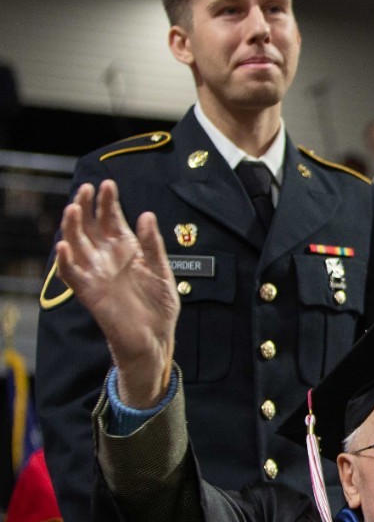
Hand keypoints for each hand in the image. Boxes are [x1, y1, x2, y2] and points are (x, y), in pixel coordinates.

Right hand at [55, 180, 177, 406]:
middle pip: (90, 226)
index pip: (112, 219)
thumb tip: (146, 215)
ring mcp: (97, 273)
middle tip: (87, 188)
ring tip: (73, 208)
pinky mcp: (90, 293)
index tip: (108, 184)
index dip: (108, 202)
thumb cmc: (159, 305)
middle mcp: (108, 258)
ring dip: (72, 227)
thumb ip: (153, 245)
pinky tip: (63, 246)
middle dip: (87, 207)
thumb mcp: (162, 270)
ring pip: (76, 245)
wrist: (156, 338)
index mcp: (127, 249)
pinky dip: (65, 261)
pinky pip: (72, 275)